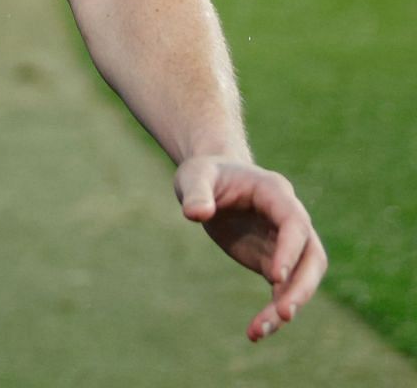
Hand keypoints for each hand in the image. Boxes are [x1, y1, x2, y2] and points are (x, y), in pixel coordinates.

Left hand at [174, 155, 327, 340]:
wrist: (211, 180)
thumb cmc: (205, 174)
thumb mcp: (195, 176)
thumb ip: (197, 193)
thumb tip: (197, 214)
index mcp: (276, 193)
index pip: (295, 224)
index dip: (290, 249)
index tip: (275, 275)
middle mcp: (290, 220)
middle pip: (312, 257)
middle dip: (301, 286)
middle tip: (283, 313)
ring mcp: (285, 244)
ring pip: (302, 279)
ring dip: (287, 305)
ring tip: (259, 330)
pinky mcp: (272, 261)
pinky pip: (282, 290)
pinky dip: (272, 311)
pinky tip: (255, 332)